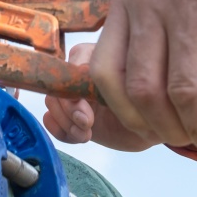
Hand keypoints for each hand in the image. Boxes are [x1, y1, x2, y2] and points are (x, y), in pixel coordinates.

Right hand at [42, 44, 161, 150]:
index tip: (90, 114)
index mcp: (102, 59)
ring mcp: (74, 94)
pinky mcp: (68, 114)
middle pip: (59, 84)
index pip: (77, 61)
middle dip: (69, 110)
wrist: (145, 129)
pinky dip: (58, 130)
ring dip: (65, 122)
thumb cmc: (147, 109)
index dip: (78, 88)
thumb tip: (103, 88)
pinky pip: (49, 118)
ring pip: (52, 101)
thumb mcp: (143, 101)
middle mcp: (83, 73)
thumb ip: (129, 93)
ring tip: (85, 135)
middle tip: (87, 126)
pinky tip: (77, 137)